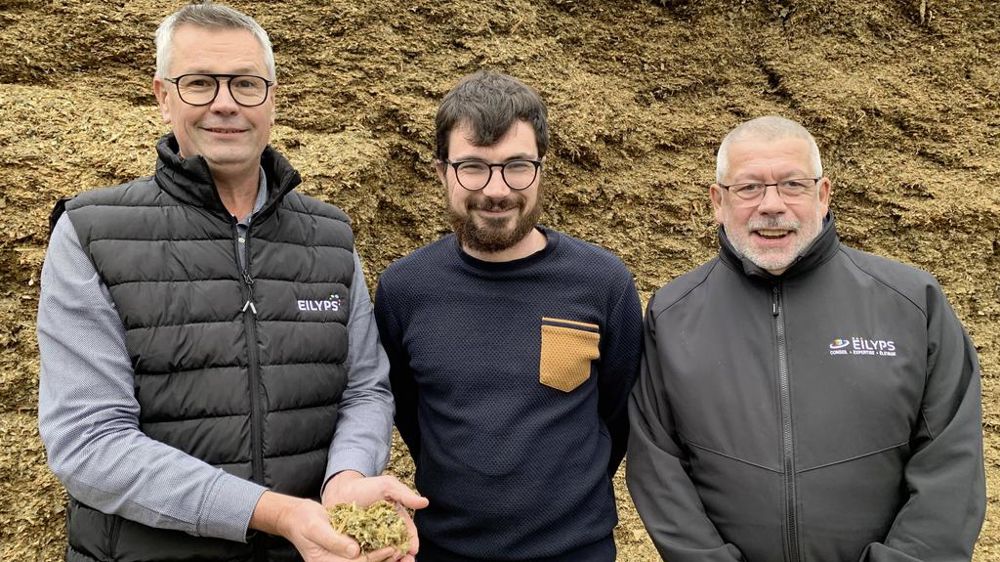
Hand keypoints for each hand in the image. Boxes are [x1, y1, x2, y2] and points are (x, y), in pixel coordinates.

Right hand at [250, 491, 399, 561]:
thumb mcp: (316, 529)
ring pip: (369, 559)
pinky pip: (366, 550)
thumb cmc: (304, 521)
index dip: (376, 558)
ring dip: (387, 558)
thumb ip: (334, 541)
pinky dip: (380, 549)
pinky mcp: (349, 548)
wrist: (298, 516)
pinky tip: (395, 543)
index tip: (392, 549)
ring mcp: (344, 556)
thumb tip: (355, 551)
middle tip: (407, 556)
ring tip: (405, 553)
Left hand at [322, 471, 429, 561]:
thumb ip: (405, 495)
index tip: (413, 549)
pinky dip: (374, 560)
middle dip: (404, 555)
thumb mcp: (387, 486)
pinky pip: (368, 555)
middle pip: (399, 547)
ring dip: (391, 560)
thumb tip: (425, 502)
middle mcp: (387, 532)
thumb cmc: (365, 487)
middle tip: (405, 560)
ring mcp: (373, 540)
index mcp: (397, 519)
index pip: (408, 533)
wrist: (340, 491)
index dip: (412, 542)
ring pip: (385, 554)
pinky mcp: (359, 545)